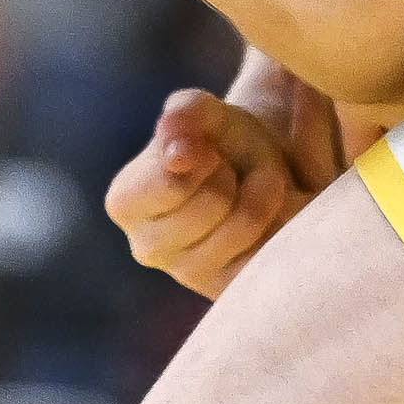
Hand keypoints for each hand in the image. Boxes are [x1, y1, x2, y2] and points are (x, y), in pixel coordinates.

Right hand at [106, 87, 319, 298]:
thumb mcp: (207, 113)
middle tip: (230, 171)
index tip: (207, 151)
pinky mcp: (228, 289)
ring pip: (242, 225)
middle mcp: (147, 248)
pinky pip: (265, 250)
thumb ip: (187, 115)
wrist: (259, 173)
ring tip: (252, 188)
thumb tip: (177, 153)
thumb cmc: (223, 142)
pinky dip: (277, 223)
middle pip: (212, 202)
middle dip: (233, 174)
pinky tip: (264, 219)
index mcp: (126, 203)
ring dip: (262, 193)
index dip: (204, 155)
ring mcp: (188, 275)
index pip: (172, 180)